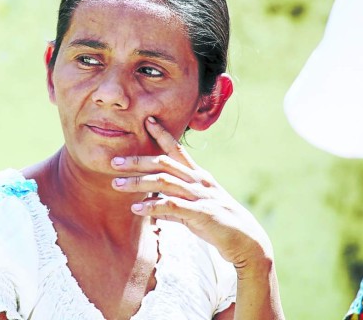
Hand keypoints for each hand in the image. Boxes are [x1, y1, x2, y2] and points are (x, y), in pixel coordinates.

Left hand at [111, 116, 272, 273]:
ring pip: (164, 182)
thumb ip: (174, 206)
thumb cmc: (219, 225)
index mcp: (198, 176)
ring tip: (117, 185)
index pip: (178, 150)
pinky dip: (153, 206)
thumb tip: (153, 208)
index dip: (163, 134)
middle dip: (137, 161)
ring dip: (139, 183)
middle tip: (114, 162)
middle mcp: (199, 181)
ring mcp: (201, 196)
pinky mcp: (202, 213)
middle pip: (164, 164)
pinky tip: (136, 209)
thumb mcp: (195, 211)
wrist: (247, 242)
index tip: (147, 120)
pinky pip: (173, 206)